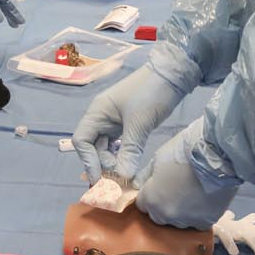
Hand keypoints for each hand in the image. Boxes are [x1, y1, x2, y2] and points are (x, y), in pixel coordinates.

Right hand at [70, 64, 188, 183]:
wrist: (173, 74)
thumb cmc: (151, 93)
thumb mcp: (140, 123)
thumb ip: (130, 151)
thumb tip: (124, 177)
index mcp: (97, 112)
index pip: (82, 140)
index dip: (88, 161)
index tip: (100, 179)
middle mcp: (101, 117)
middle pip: (93, 147)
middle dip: (102, 164)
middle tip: (118, 179)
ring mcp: (114, 121)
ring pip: (105, 148)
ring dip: (112, 162)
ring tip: (123, 176)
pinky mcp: (127, 124)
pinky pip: (118, 145)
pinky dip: (121, 156)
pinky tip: (129, 165)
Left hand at [134, 123, 240, 230]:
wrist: (217, 154)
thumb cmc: (184, 151)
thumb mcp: (157, 159)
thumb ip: (146, 176)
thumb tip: (140, 185)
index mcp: (151, 199)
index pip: (141, 205)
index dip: (148, 194)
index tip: (156, 187)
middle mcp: (166, 215)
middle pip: (157, 216)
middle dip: (161, 205)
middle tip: (173, 189)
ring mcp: (186, 221)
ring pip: (177, 221)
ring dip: (179, 211)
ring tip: (189, 193)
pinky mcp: (205, 223)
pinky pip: (195, 222)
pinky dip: (196, 214)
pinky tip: (201, 199)